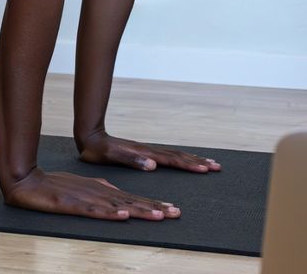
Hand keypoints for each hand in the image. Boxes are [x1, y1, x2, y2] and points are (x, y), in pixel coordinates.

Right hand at [2, 167, 181, 220]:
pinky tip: (122, 216)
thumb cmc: (56, 186)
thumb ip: (103, 193)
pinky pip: (93, 210)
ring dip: (139, 211)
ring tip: (159, 215)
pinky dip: (109, 213)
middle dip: (155, 207)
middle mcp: (99, 193)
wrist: (27, 181)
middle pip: (131, 202)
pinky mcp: (72, 204)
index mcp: (103, 190)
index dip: (153, 204)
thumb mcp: (85, 189)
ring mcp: (86, 198)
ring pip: (117, 206)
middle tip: (176, 213)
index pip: (133, 199)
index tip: (173, 210)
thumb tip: (122, 203)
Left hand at [76, 130, 221, 172]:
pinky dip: (180, 159)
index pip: (172, 160)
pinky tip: (184, 162)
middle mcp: (149, 151)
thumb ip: (131, 160)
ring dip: (192, 159)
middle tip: (217, 166)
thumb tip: (153, 165)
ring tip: (208, 163)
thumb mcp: (112, 156)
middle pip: (178, 156)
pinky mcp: (143, 153)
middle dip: (198, 162)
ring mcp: (147, 151)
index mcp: (144, 153)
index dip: (189, 165)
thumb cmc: (98, 150)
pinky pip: (167, 156)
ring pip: (175, 155)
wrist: (89, 137)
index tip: (205, 169)